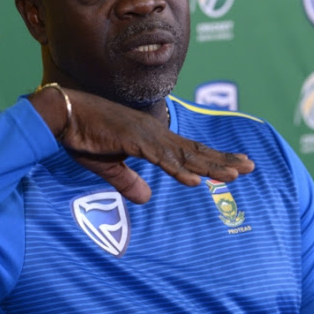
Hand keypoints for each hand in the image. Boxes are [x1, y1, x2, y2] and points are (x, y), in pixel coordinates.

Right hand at [29, 87, 254, 203]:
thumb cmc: (83, 135)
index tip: (234, 167)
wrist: (63, 115)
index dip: (211, 160)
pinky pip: (160, 159)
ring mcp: (145, 136)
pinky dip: (179, 170)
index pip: (187, 151)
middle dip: (222, 160)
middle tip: (250, 167)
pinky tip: (195, 180)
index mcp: (150, 138)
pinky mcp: (132, 141)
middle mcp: (154, 134)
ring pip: (184, 155)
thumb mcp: (108, 166)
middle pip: (194, 150)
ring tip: (234, 176)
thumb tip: (147, 198)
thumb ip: (128, 181)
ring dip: (209, 166)